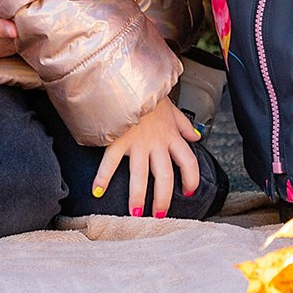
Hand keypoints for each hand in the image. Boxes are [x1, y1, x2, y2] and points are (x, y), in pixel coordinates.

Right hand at [93, 98, 202, 217]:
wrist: (130, 77)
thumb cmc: (149, 93)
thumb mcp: (171, 108)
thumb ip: (184, 125)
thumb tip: (196, 136)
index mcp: (171, 136)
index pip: (188, 162)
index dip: (191, 179)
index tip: (188, 192)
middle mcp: (156, 143)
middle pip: (165, 177)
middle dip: (162, 200)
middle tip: (159, 216)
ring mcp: (136, 143)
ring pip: (140, 176)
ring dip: (138, 197)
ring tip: (136, 214)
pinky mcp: (117, 139)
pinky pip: (111, 162)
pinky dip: (102, 177)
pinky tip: (97, 191)